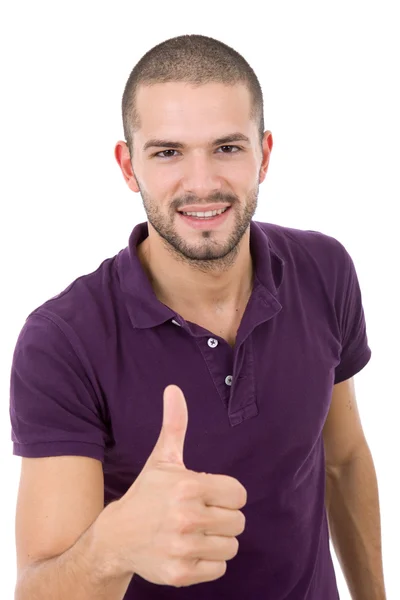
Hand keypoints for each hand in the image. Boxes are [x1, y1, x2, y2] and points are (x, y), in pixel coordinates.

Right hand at [103, 384, 246, 587]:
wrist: (116, 537)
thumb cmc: (146, 494)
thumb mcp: (162, 459)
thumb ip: (174, 425)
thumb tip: (174, 389)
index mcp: (188, 486)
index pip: (239, 494)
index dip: (226, 494)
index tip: (207, 494)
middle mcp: (187, 518)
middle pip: (238, 522)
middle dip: (222, 517)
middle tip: (200, 514)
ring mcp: (183, 548)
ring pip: (231, 546)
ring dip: (217, 540)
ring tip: (195, 532)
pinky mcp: (180, 574)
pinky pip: (219, 568)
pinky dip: (208, 561)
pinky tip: (189, 549)